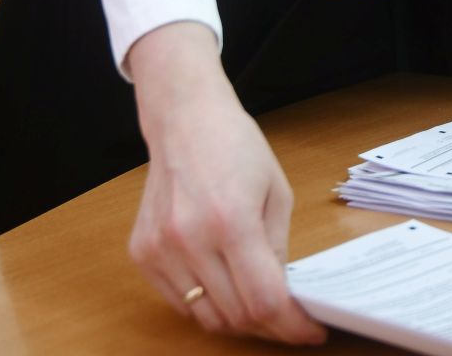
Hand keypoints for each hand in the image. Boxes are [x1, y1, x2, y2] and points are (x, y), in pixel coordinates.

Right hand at [125, 23, 326, 345]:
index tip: (309, 331)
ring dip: (236, 319)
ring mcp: (160, 249)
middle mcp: (190, 240)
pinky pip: (179, 303)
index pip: (264, 301)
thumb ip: (278, 250)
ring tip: (256, 301)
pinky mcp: (142, 253)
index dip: (291, 326)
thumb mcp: (276, 193)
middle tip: (288, 319)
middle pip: (235, 317)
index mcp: (231, 221)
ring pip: (205, 318)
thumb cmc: (234, 146)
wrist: (184, 119)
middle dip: (269, 326)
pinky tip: (222, 283)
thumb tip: (284, 297)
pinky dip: (205, 305)